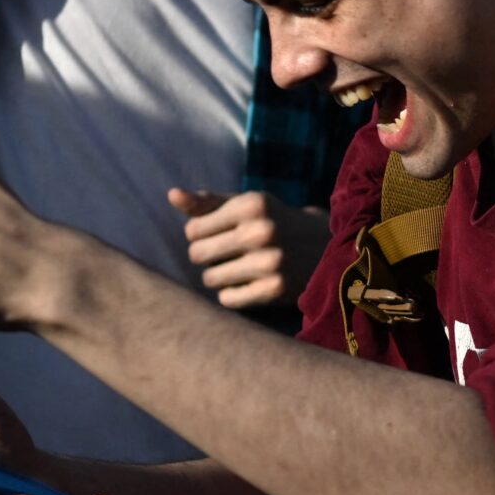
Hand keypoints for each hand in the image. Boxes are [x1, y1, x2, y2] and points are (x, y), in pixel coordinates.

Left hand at [167, 188, 333, 309]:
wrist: (323, 247)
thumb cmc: (272, 222)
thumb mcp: (245, 205)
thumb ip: (206, 202)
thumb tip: (171, 195)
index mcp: (252, 204)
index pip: (192, 230)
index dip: (200, 234)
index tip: (219, 234)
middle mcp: (261, 231)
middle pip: (197, 255)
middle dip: (206, 255)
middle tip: (228, 252)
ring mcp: (270, 262)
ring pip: (210, 279)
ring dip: (218, 276)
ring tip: (239, 267)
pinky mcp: (275, 289)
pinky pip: (227, 299)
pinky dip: (232, 293)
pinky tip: (249, 283)